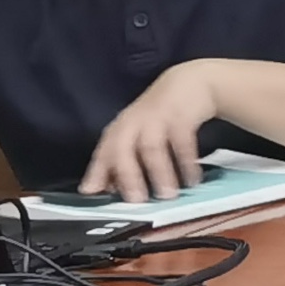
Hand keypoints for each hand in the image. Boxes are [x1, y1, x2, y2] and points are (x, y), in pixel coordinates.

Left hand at [81, 65, 228, 200]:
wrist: (188, 84)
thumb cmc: (158, 117)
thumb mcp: (136, 135)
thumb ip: (122, 161)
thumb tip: (107, 190)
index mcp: (120, 131)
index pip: (103, 152)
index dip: (96, 172)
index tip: (92, 194)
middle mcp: (133, 123)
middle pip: (123, 149)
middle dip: (128, 176)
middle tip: (137, 201)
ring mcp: (157, 118)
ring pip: (152, 147)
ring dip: (160, 172)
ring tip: (168, 195)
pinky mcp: (181, 115)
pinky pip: (182, 141)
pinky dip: (187, 162)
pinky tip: (192, 179)